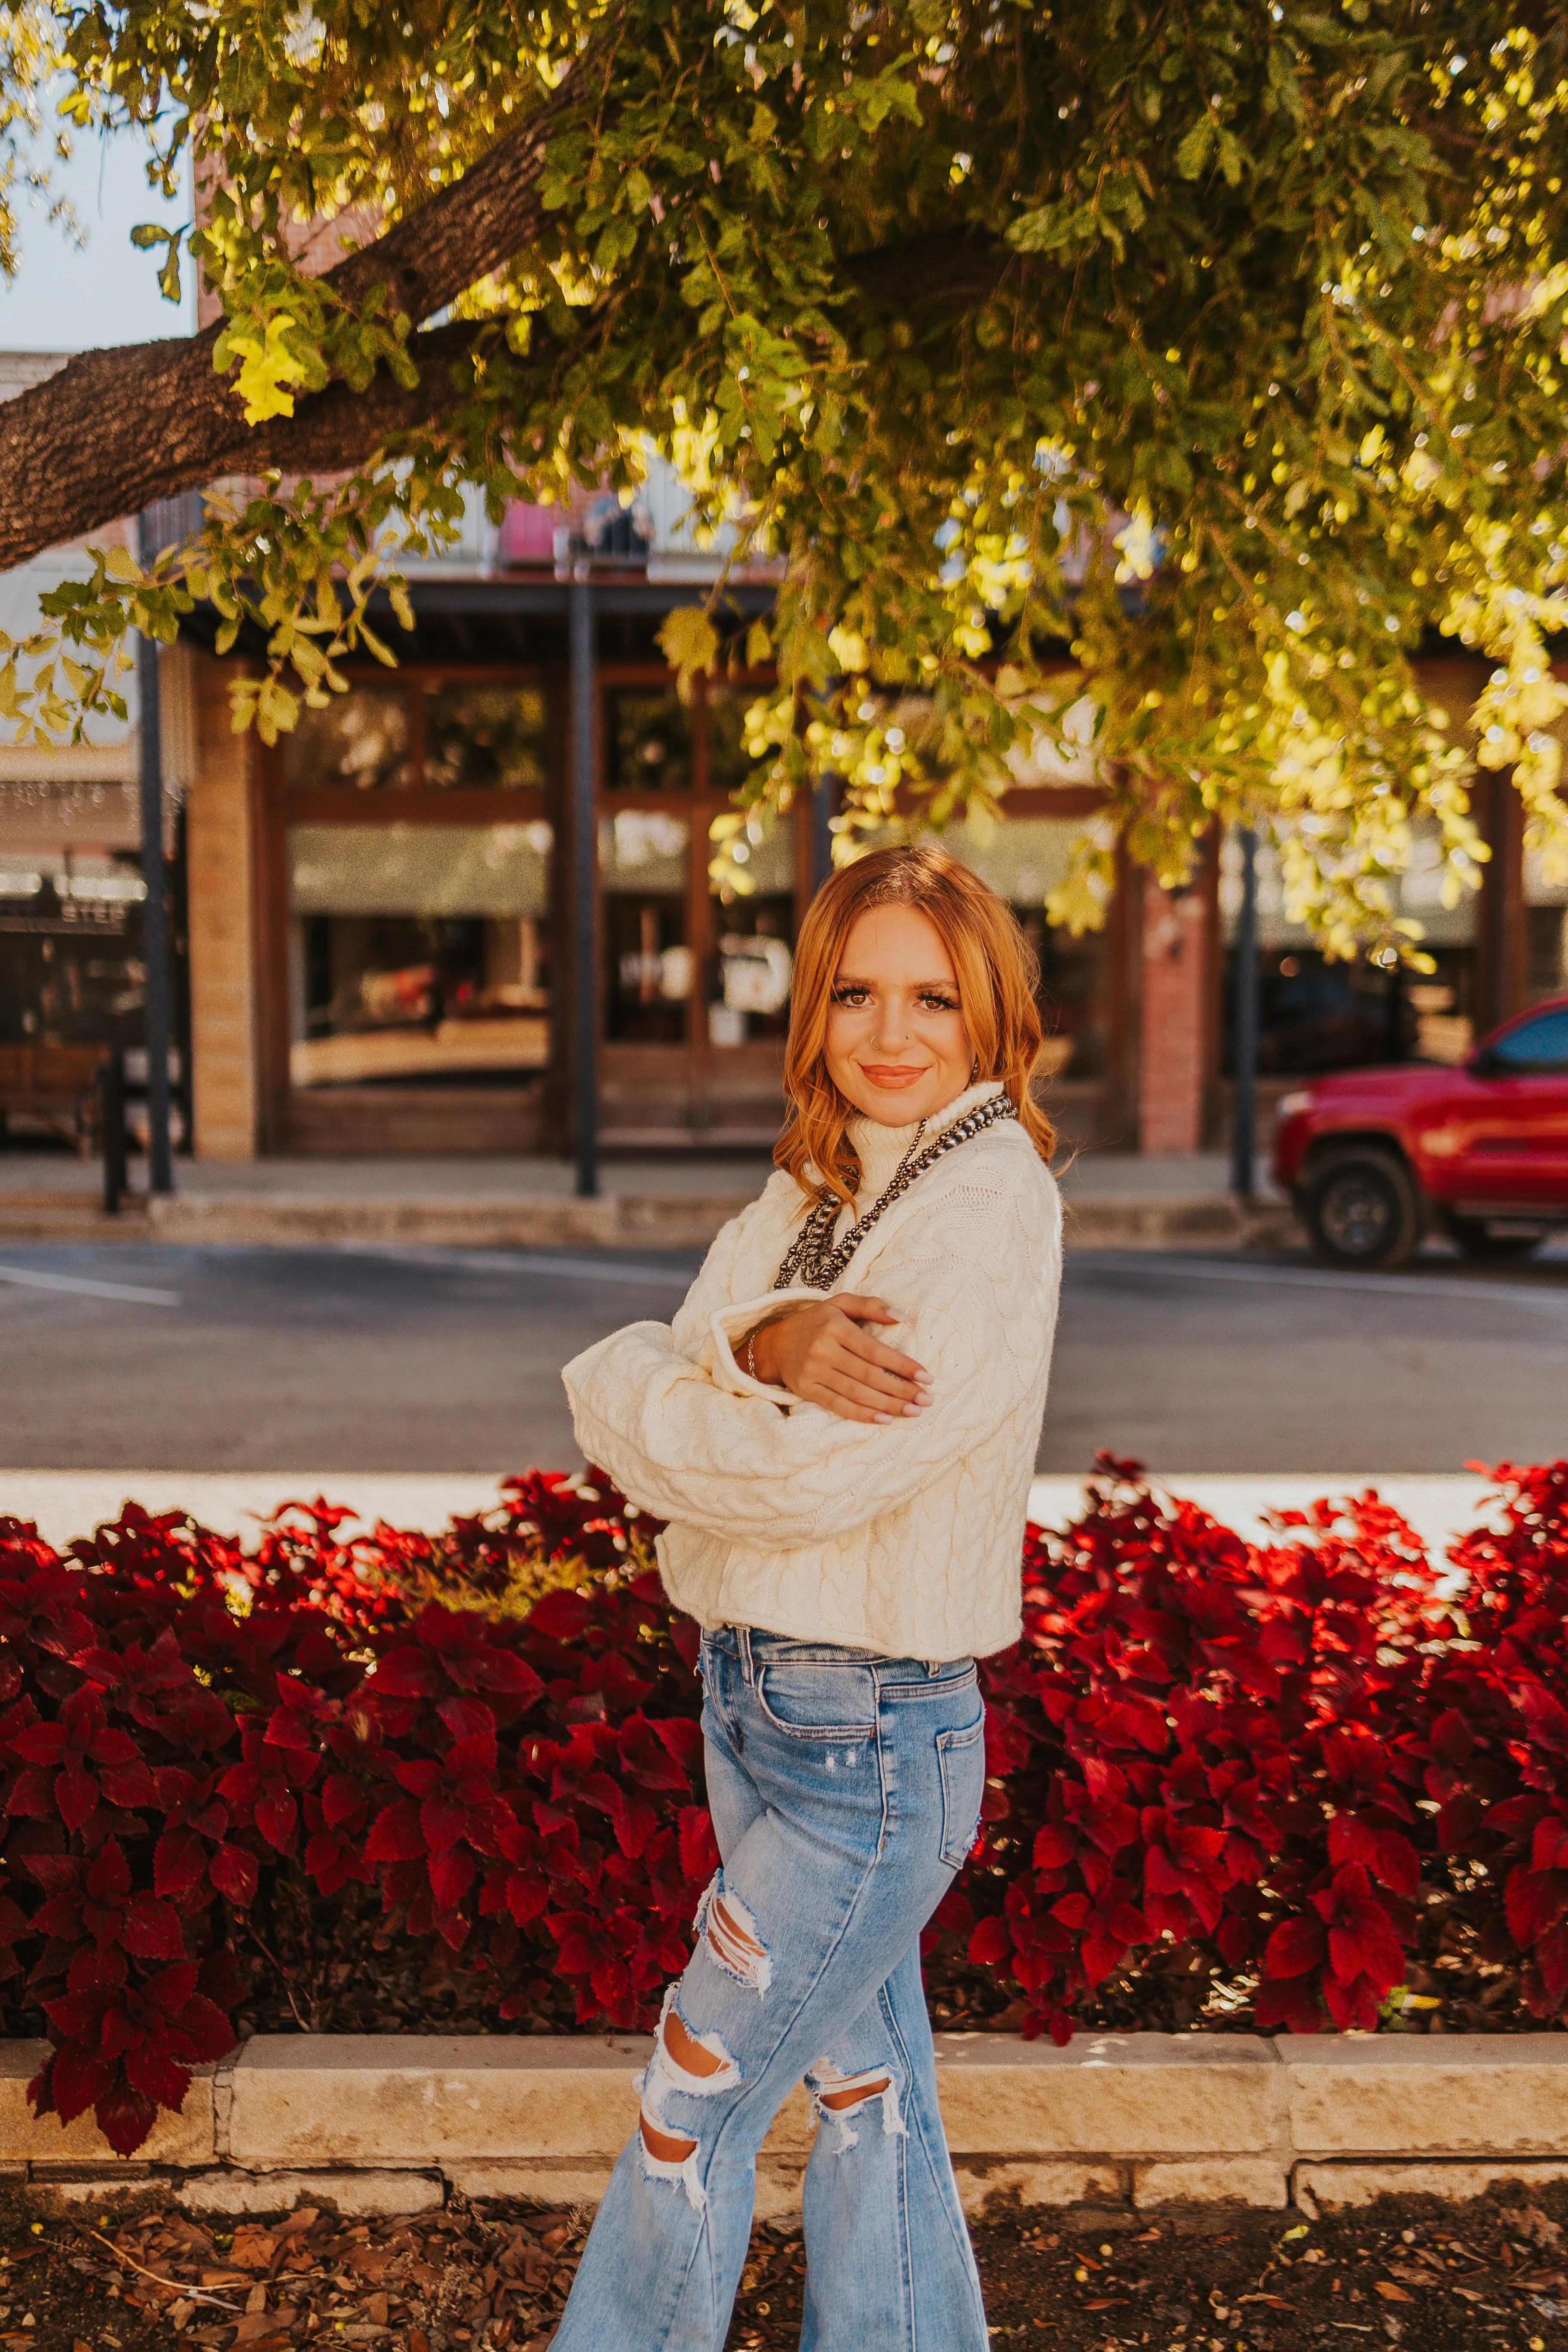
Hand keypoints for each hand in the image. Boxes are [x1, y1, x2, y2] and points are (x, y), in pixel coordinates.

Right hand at [747, 1295, 933, 1424]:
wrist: (774, 1344)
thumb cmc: (816, 1322)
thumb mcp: (840, 1304)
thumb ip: (871, 1306)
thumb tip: (902, 1316)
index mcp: (835, 1327)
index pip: (875, 1351)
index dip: (902, 1365)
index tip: (927, 1376)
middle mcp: (823, 1350)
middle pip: (869, 1375)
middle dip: (901, 1389)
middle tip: (926, 1400)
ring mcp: (813, 1372)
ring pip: (856, 1393)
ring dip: (888, 1405)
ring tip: (914, 1411)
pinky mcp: (807, 1391)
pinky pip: (838, 1406)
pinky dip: (863, 1415)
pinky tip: (885, 1419)